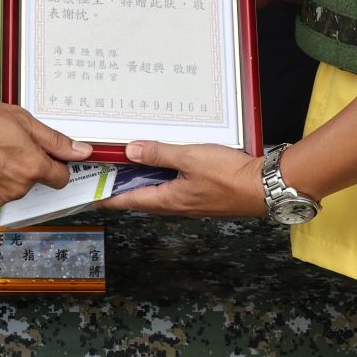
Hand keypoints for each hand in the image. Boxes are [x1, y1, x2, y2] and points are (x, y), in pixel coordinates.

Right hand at [0, 95, 91, 211]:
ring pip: (11, 190)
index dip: (55, 164)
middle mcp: (17, 188)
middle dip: (26, 167)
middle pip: (33, 182)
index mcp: (33, 167)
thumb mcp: (21, 120)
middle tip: (6, 145)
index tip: (44, 156)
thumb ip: (54, 140)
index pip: (61, 178)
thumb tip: (82, 151)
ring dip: (5, 176)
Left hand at [93, 140, 268, 217]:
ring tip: (131, 164)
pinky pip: (176, 186)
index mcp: (169, 199)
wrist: (265, 186)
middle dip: (122, 187)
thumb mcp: (190, 157)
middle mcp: (178, 205)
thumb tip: (130, 151)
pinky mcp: (204, 195)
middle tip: (106, 174)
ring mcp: (192, 201)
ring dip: (144, 179)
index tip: (91, 195)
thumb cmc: (230, 176)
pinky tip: (166, 162)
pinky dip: (164, 175)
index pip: (129, 200)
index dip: (108, 197)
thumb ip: (159, 153)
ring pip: (160, 191)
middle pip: (142, 197)